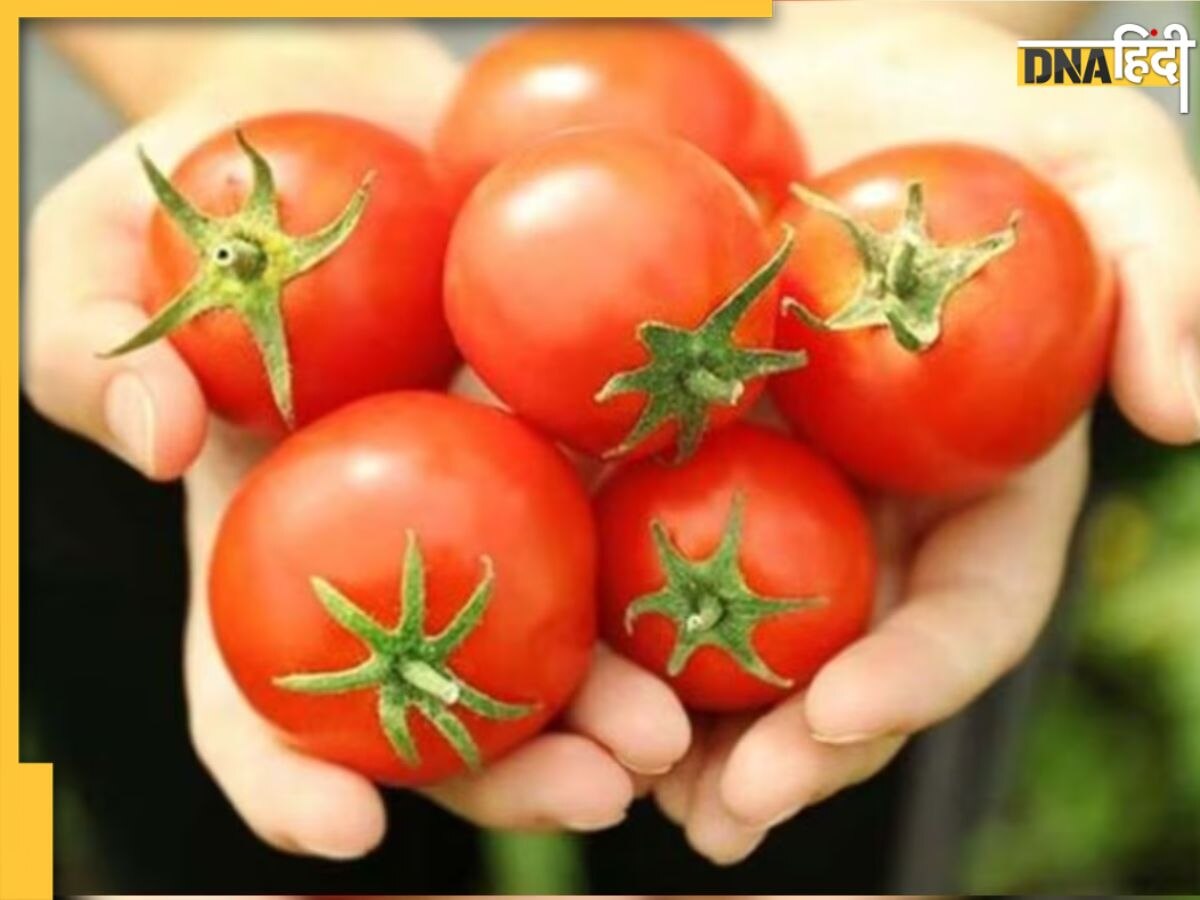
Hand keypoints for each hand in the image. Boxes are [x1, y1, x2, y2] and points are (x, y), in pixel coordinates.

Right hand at [24, 27, 689, 857]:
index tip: (343, 835)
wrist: (343, 116)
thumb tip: (150, 437)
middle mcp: (390, 550)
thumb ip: (91, 344)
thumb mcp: (101, 248)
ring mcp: (491, 496)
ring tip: (676, 739)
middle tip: (595, 793)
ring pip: (555, 634)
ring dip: (616, 702)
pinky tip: (742, 603)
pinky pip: (632, 505)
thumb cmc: (202, 190)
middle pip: (439, 703)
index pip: (255, 694)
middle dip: (512, 771)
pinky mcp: (577, 427)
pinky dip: (681, 564)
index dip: (286, 778)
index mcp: (267, 544)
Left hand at [653, 6, 1199, 863]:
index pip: (968, 610)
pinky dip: (597, 626)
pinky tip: (555, 679)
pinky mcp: (661, 450)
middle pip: (839, 660)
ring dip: (682, 731)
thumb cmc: (970, 106)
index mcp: (977, 480)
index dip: (920, 676)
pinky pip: (623, 550)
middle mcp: (870, 509)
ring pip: (730, 641)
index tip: (848, 713)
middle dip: (790, 749)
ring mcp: (764, 489)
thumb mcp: (1097, 151)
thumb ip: (1161, 268)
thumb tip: (1186, 414)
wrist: (818, 67)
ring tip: (627, 791)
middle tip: (723, 813)